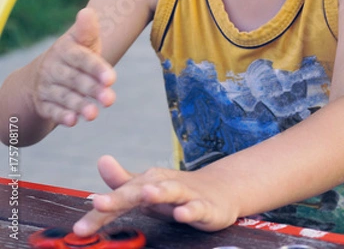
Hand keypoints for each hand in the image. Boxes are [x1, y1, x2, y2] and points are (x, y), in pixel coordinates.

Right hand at [32, 8, 115, 126]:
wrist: (43, 75)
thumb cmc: (75, 56)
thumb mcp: (82, 42)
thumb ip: (88, 31)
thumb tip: (88, 12)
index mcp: (65, 50)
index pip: (81, 59)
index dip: (96, 68)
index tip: (112, 78)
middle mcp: (54, 68)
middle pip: (75, 79)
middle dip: (92, 89)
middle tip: (110, 99)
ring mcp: (47, 87)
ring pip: (64, 96)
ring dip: (79, 105)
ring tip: (94, 114)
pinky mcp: (44, 105)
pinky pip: (52, 111)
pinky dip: (62, 116)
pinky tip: (74, 121)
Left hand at [73, 155, 238, 235]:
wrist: (218, 191)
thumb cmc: (175, 193)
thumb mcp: (146, 190)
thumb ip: (122, 183)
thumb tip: (101, 160)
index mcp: (146, 183)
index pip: (119, 198)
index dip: (100, 213)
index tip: (79, 228)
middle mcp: (163, 185)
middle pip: (138, 191)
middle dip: (119, 198)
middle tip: (99, 203)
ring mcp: (184, 194)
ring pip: (171, 192)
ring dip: (159, 193)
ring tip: (146, 195)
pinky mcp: (204, 206)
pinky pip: (197, 208)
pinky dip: (190, 210)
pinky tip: (181, 213)